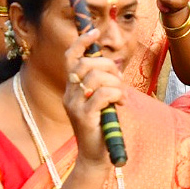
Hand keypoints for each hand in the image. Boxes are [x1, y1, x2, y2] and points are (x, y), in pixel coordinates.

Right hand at [61, 29, 125, 165]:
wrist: (96, 157)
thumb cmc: (102, 127)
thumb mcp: (101, 100)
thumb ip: (103, 82)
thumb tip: (114, 63)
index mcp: (71, 88)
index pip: (70, 57)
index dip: (81, 42)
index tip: (94, 31)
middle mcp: (69, 94)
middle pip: (85, 64)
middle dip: (108, 66)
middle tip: (119, 80)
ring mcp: (75, 105)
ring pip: (96, 77)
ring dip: (115, 83)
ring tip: (121, 95)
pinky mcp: (85, 117)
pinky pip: (103, 94)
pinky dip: (116, 94)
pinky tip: (120, 103)